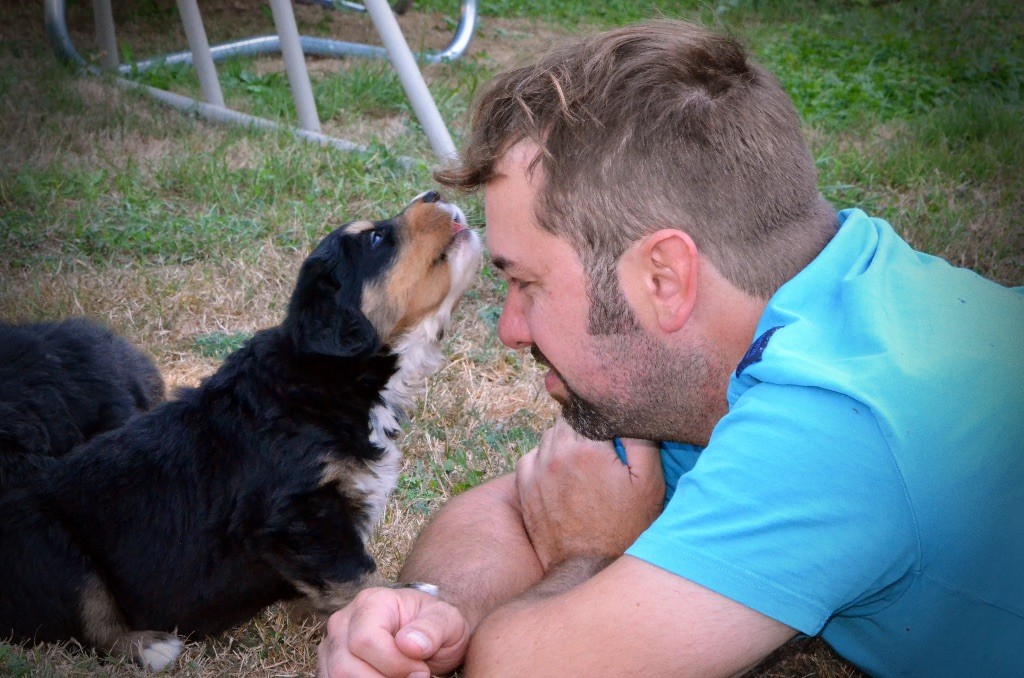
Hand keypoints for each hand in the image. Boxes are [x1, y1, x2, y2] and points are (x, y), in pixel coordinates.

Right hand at [317, 586, 468, 677]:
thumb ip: (432, 629)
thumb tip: (409, 645)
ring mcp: (332, 645)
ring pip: (336, 677)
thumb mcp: (447, 621)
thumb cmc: (435, 626)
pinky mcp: (330, 665)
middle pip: (345, 666)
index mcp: (371, 602)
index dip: (394, 665)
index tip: (422, 672)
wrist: (427, 635)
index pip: (366, 640)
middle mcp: (344, 621)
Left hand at [514, 418, 664, 571]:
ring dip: (565, 442)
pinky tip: (563, 473)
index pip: (589, 409)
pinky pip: (532, 456)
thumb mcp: (649, 484)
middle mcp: (556, 454)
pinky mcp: (525, 488)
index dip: (603, 417)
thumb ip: (640, 440)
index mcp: (587, 448)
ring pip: (549, 437)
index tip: (613, 433)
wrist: (588, 568)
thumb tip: (629, 413)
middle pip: (567, 419)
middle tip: (602, 450)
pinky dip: (545, 458)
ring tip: (586, 464)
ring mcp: (536, 471)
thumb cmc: (625, 528)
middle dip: (585, 428)